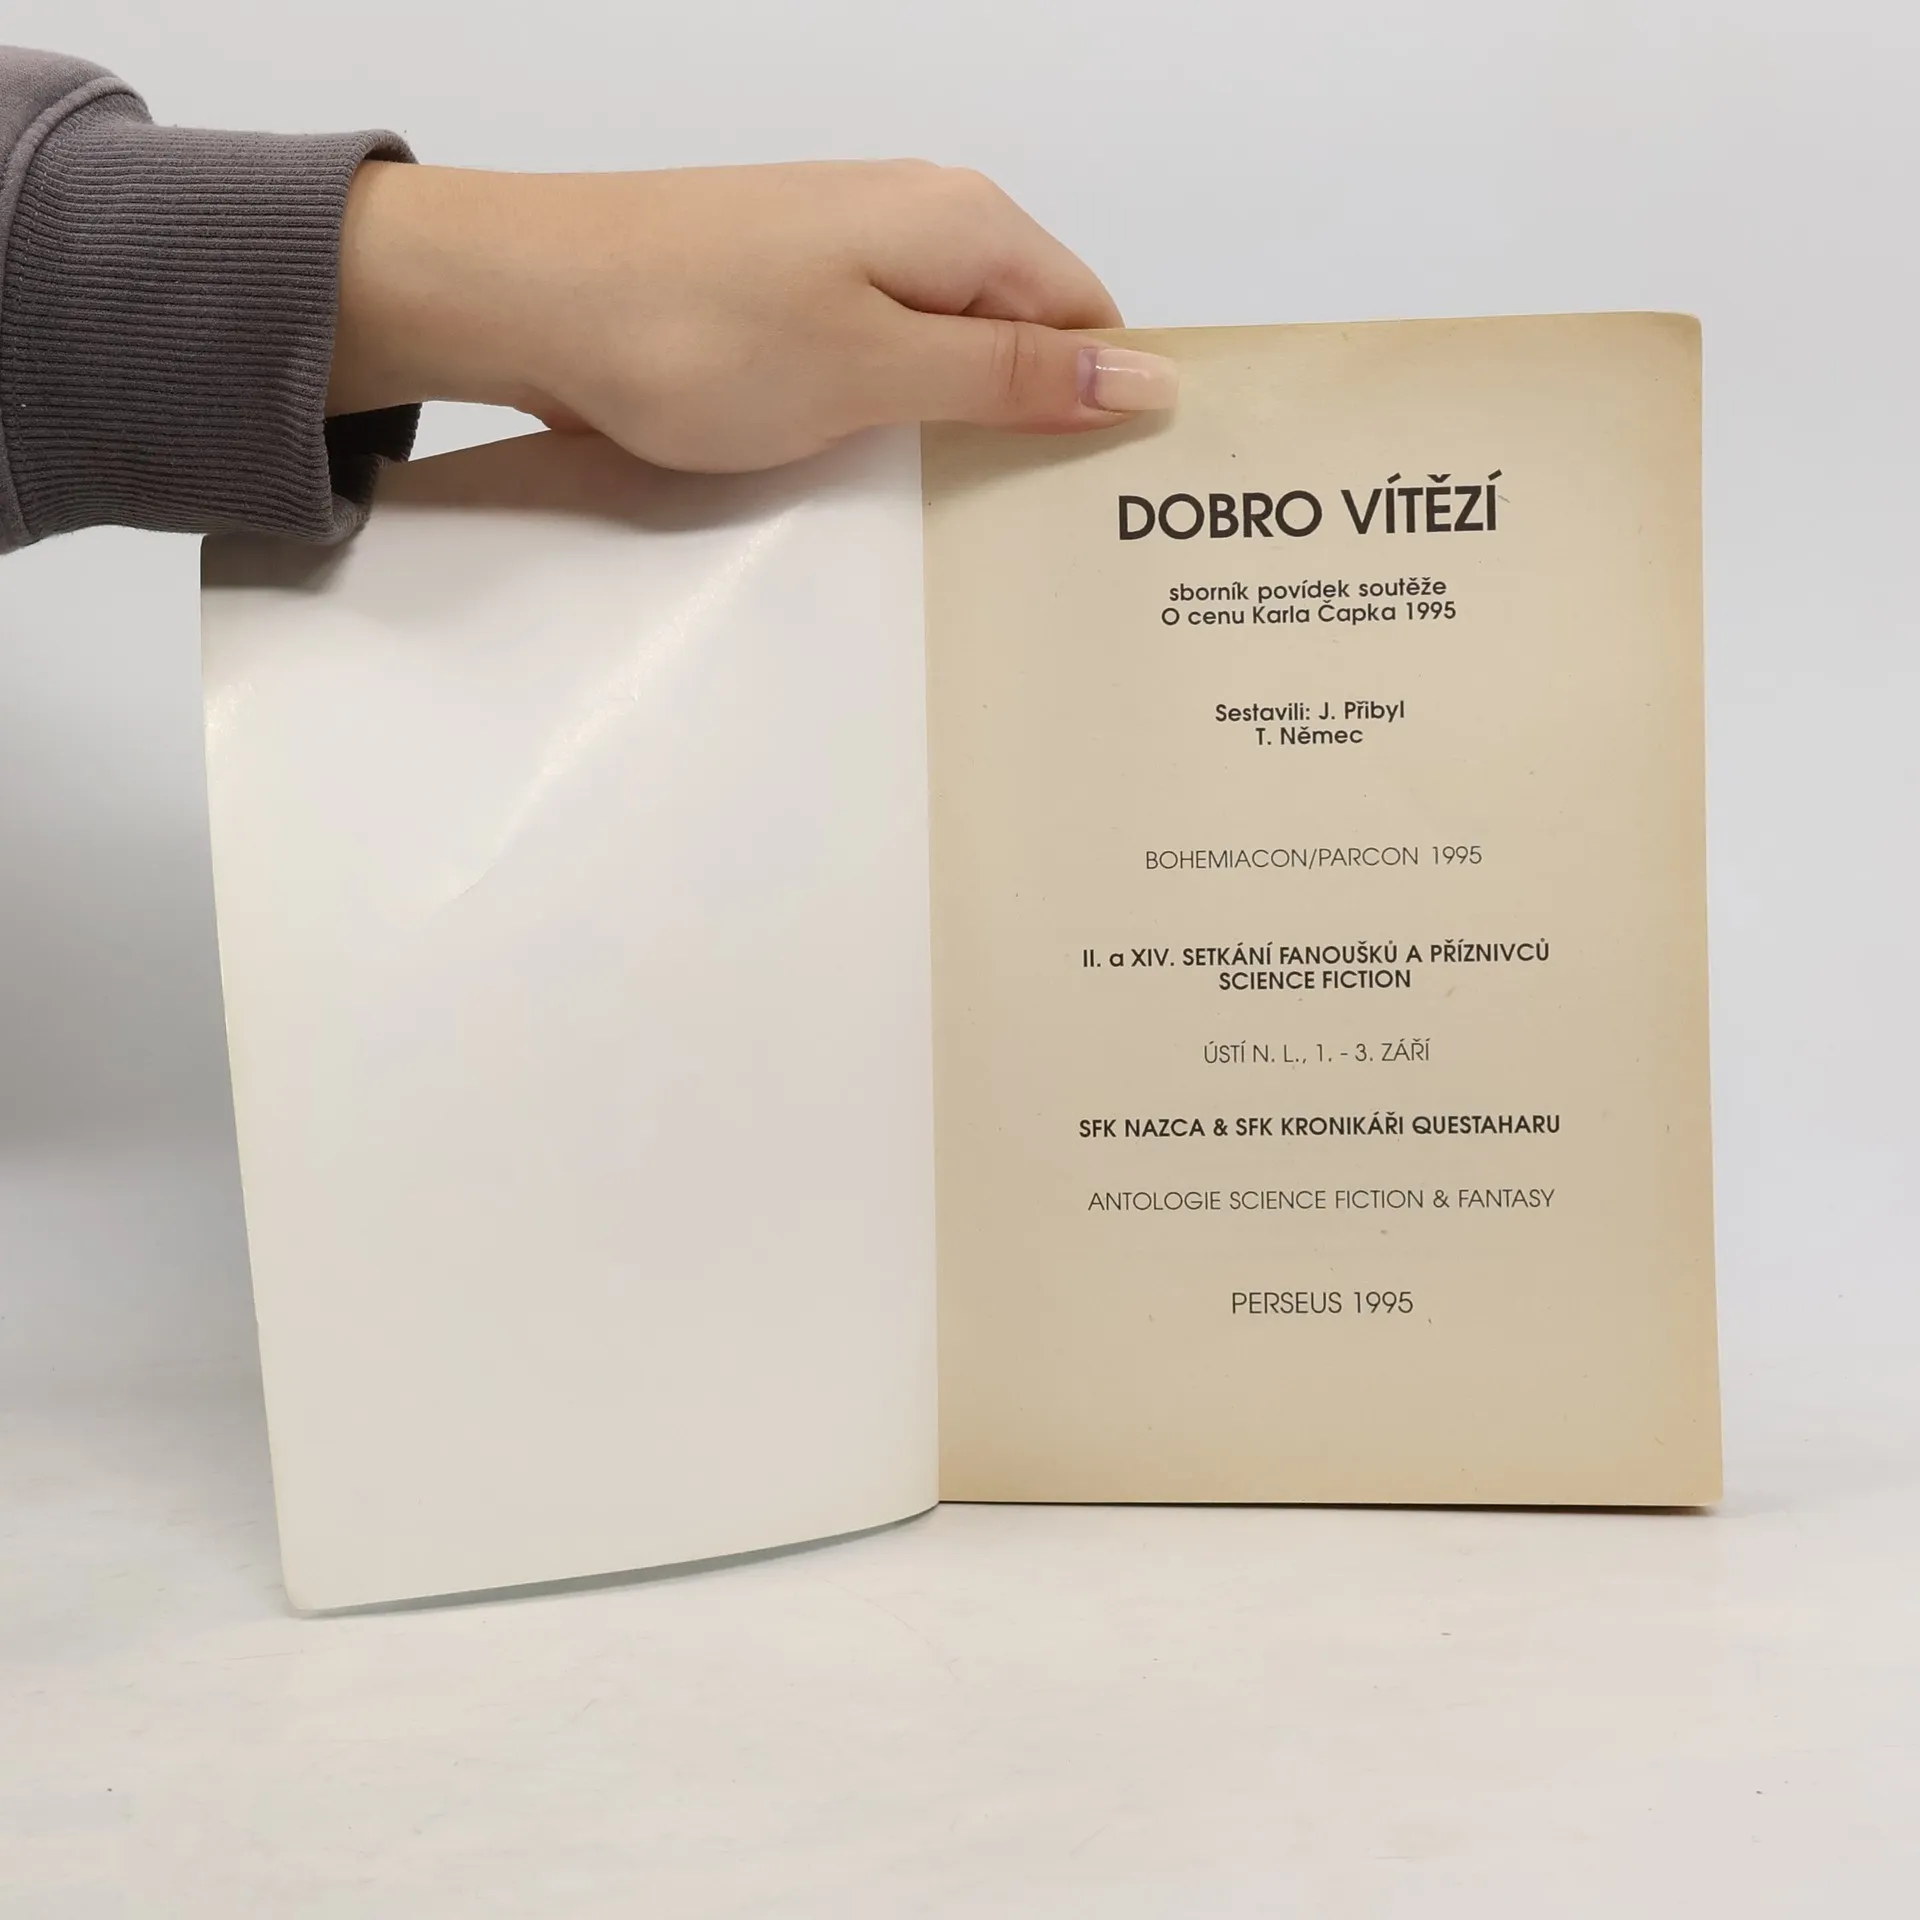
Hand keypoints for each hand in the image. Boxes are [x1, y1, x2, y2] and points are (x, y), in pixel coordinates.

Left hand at [327, 160, 1177, 470]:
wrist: (524, 294)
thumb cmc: (700, 332)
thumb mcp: (878, 368)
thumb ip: (1015, 375)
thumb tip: (1148, 379)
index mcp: (965, 223)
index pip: (1094, 319)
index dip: (1111, 407)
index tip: (1110, 509)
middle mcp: (920, 219)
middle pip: (1031, 333)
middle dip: (1042, 427)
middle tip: (1042, 542)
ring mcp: (851, 251)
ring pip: (955, 351)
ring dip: (966, 430)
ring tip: (969, 525)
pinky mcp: (794, 289)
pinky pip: (887, 356)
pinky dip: (900, 417)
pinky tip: (886, 477)